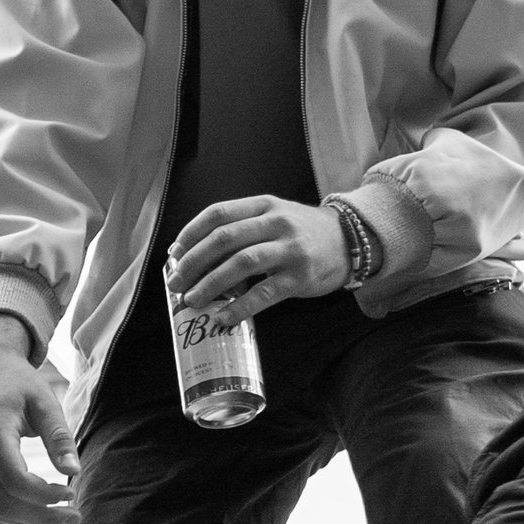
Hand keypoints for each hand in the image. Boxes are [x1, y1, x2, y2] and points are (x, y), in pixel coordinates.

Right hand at [0, 314, 75, 523]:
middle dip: (42, 518)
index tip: (72, 493)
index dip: (45, 496)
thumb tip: (74, 471)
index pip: (15, 480)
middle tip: (75, 520)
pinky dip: (22, 515)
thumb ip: (59, 438)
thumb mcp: (45, 403)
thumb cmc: (19, 383)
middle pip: (5, 503)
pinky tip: (48, 518)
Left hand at [167, 194, 355, 324]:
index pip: (218, 213)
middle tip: (176, 284)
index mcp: (263, 205)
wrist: (350, 240)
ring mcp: (289, 249)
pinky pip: (264, 293)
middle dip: (193, 263)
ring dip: (210, 284)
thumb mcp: (274, 217)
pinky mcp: (300, 277)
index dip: (190, 234)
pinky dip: (240, 307)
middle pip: (224, 239)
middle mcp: (276, 223)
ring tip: (192, 301)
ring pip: (241, 263)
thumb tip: (195, 257)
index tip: (173, 254)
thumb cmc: (302, 233)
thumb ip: (241, 229)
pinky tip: (222, 317)